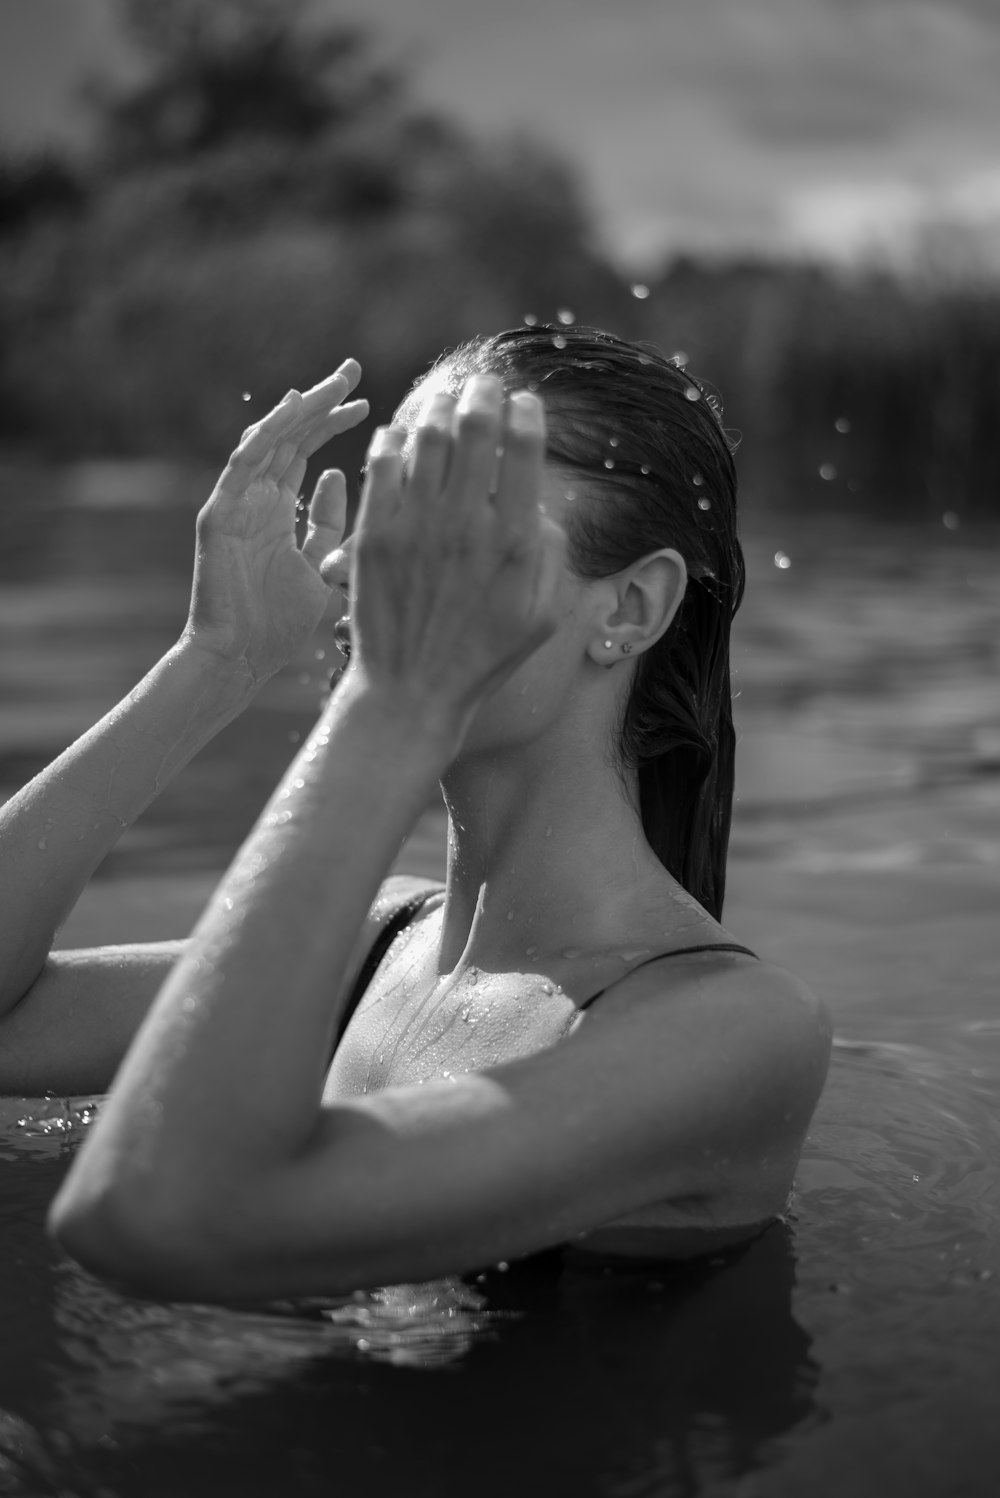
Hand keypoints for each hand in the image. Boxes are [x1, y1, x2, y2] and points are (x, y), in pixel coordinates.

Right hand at [182, 363, 367, 683]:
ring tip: (328, 384)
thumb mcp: (322, 566)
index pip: (308, 451)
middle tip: (352, 370)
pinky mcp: (217, 516)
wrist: (240, 660)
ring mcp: (235, 504)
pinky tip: (287, 413)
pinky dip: (261, 439)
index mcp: (279, 508)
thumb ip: (330, 523)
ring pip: (266, 442)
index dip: (334, 423)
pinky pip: (240, 468)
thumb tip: (342, 474)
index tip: (369, 404)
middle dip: (320, 401)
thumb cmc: (280, 624)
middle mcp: (256, 498)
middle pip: (290, 436)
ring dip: (297, 410)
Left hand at [343, 376, 565, 733]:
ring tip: (444, 400)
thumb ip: (548, 555)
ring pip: (427, 439)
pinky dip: (393, 440)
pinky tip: (400, 434)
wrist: (411, 693)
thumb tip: (538, 506)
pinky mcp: (373, 536)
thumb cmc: (482, 658)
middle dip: (482, 395)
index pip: (523, 450)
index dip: (526, 414)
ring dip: (438, 408)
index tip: (523, 404)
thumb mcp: (541, 616)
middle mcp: (465, 527)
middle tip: (483, 386)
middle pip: (475, 430)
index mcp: (512, 543)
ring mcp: (415, 528)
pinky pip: (382, 466)